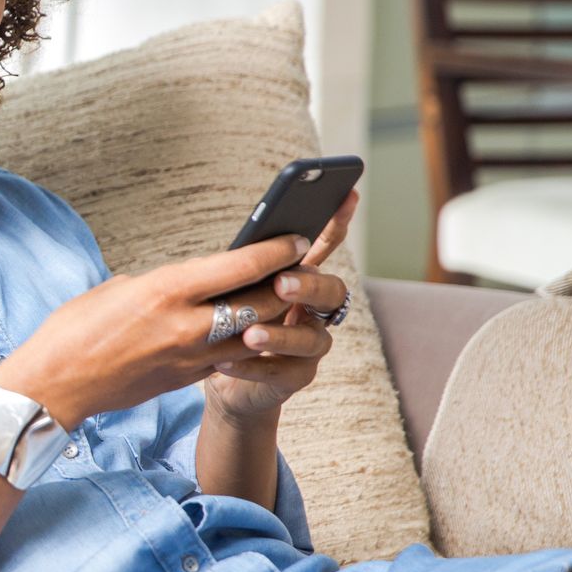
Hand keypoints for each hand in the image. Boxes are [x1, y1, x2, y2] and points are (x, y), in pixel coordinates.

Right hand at [0, 231, 312, 429]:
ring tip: (284, 299)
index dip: (275, 250)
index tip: (296, 238)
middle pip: (261, 301)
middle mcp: (186, 325)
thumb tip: (187, 283)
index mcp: (165, 290)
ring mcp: (190, 357)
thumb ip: (161, 284)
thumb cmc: (72, 331)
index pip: (240, 266)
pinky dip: (247, 341)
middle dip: (285, 283)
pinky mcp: (187, 379)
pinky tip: (252, 330)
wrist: (53, 387)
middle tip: (299, 268)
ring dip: (274, 317)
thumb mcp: (117, 290)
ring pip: (256, 334)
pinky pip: (233, 358)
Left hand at [204, 190, 358, 424]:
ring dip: (279, 334)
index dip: (337, 222)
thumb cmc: (229, 323)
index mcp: (301, 280)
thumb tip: (246, 242)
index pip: (324, 247)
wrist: (226, 377)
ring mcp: (311, 345)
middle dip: (308, 286)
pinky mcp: (297, 377)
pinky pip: (282, 372)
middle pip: (330, 292)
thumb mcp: (232, 288)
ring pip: (310, 338)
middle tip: (281, 283)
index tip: (346, 195)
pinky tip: (226, 361)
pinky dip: (253, 367)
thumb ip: (246, 268)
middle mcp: (315, 310)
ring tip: (248, 334)